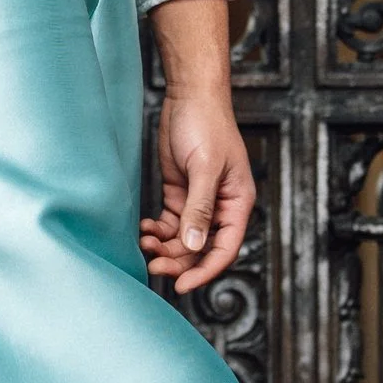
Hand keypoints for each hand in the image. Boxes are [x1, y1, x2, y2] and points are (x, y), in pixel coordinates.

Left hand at [140, 0, 253, 293]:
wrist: (190, 96)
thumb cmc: (206, 126)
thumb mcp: (204, 169)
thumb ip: (199, 208)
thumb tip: (194, 245)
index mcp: (237, 204)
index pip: (224, 249)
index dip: (204, 271)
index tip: (181, 286)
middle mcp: (221, 207)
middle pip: (201, 248)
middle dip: (178, 260)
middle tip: (153, 266)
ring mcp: (199, 201)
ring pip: (183, 238)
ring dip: (164, 246)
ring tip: (144, 244)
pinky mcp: (180, 192)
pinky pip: (170, 223)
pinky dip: (158, 231)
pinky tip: (145, 230)